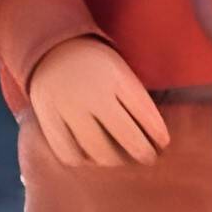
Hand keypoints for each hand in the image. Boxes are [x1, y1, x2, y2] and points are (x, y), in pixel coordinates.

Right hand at [26, 32, 168, 166]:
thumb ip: (136, 100)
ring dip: (115, 160)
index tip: (164, 144)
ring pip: (97, 150)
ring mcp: (68, 107)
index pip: (144, 111)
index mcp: (116, 76)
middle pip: (124, 135)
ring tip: (120, 159)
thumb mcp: (121, 72)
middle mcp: (92, 92)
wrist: (53, 51)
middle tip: (148, 158)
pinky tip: (90, 157)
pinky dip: (82, 160)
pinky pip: (68, 153)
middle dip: (142, 152)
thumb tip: (158, 138)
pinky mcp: (48, 118)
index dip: (157, 133)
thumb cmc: (97, 68)